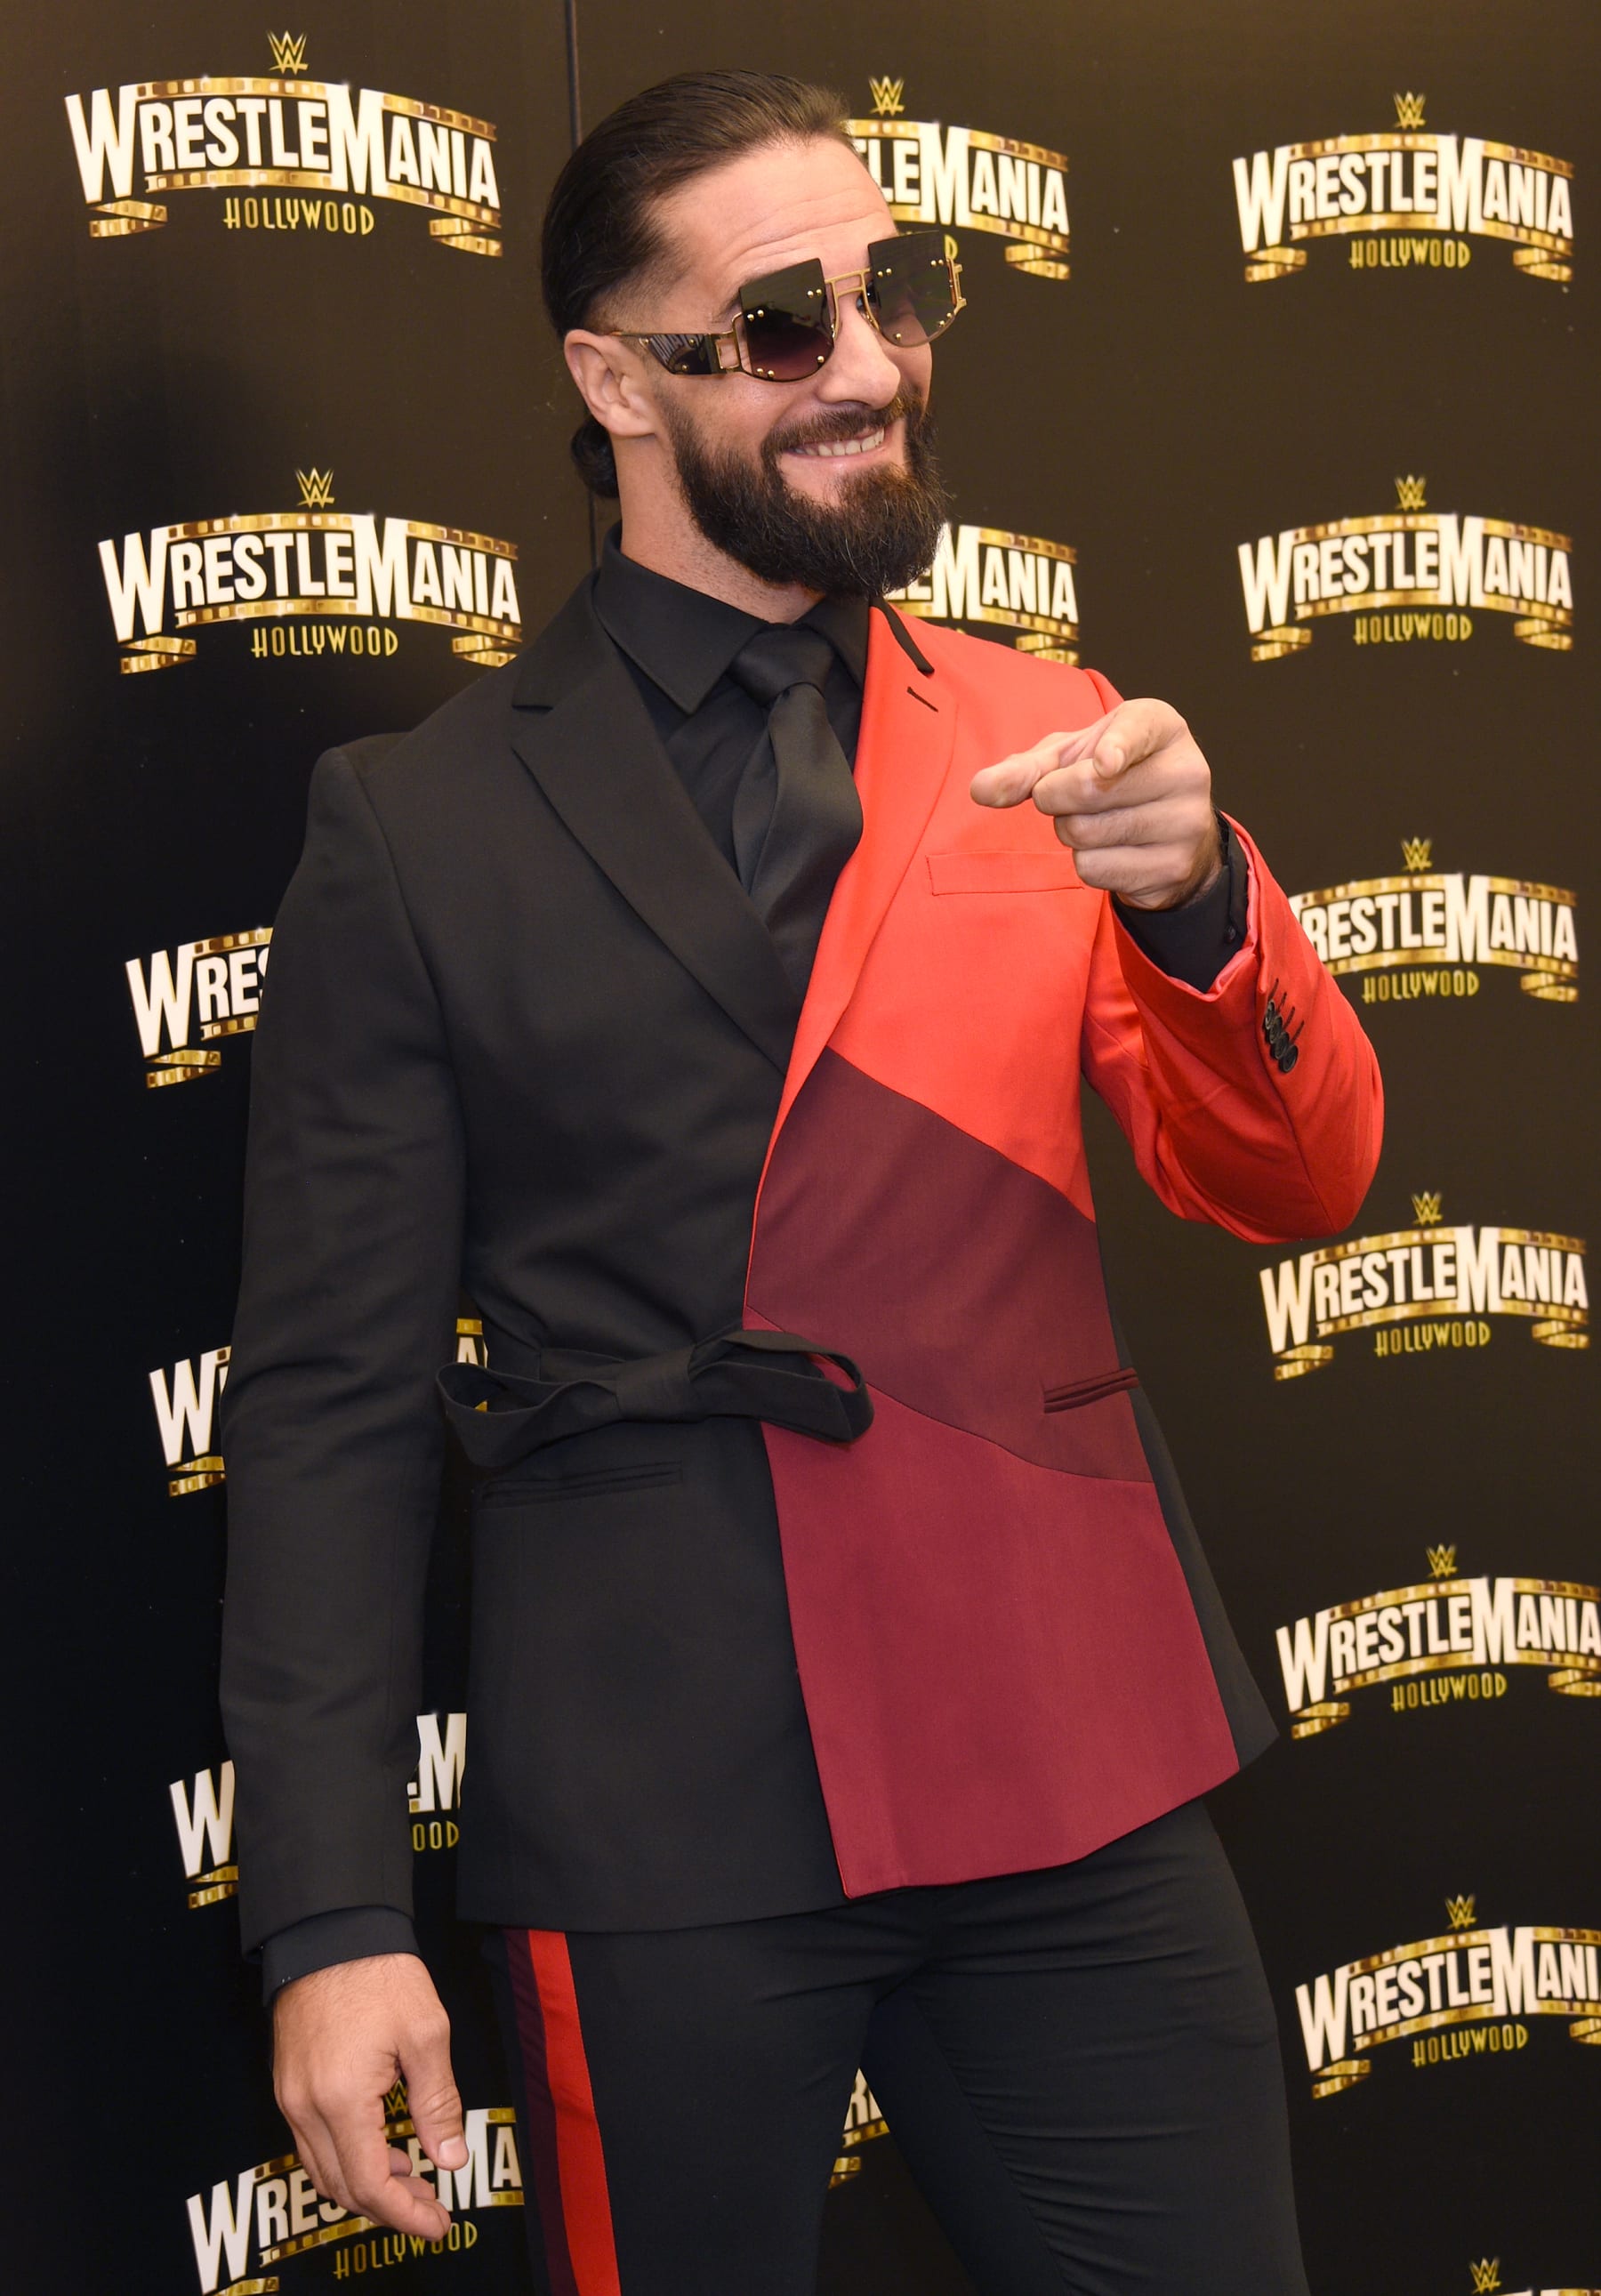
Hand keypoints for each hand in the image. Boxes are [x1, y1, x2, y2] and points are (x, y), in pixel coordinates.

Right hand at [272, 1953, 466, 2238]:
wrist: (331, 1931)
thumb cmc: (380, 1973)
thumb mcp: (425, 2033)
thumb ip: (438, 2102)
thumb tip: (450, 2160)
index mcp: (341, 2098)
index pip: (369, 2184)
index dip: (405, 2214)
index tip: (439, 2224)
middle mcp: (305, 2107)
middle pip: (342, 2187)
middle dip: (388, 2206)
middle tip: (432, 2206)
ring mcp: (290, 2096)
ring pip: (323, 2169)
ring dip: (365, 2185)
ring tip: (411, 2178)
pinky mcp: (288, 2083)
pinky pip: (312, 2143)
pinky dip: (345, 2158)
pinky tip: (380, 2146)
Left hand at [969, 698, 1222, 910]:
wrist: (1166, 829)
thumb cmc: (1111, 777)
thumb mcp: (1071, 759)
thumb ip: (1025, 769)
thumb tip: (981, 790)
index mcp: (1161, 726)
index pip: (1137, 732)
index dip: (1116, 748)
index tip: (1105, 764)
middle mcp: (1185, 770)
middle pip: (1087, 789)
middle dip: (1055, 796)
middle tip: (1071, 795)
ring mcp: (1186, 822)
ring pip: (1085, 833)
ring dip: (1069, 831)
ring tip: (1097, 820)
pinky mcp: (1173, 867)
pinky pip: (1094, 869)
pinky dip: (1086, 862)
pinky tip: (1112, 849)